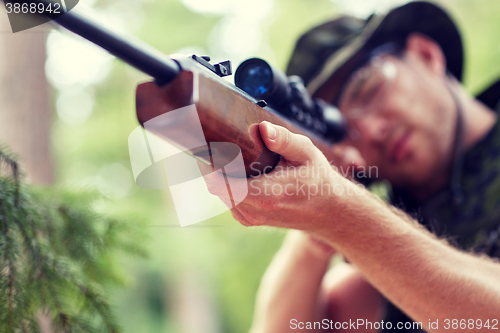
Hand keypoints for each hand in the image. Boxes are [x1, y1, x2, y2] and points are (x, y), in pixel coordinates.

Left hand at [204, 121, 365, 232]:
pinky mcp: (248, 219)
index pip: (221, 182)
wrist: (329, 212)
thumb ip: (284, 140)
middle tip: (210, 138)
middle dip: (211, 163)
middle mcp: (254, 211)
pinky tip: (234, 167)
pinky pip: (227, 198)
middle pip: (215, 185)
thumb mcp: (306, 153)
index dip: (209, 163)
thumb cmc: (318, 180)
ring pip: (218, 192)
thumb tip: (262, 128)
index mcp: (266, 195)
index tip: (206, 141)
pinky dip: (225, 182)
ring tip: (223, 150)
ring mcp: (249, 218)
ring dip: (217, 172)